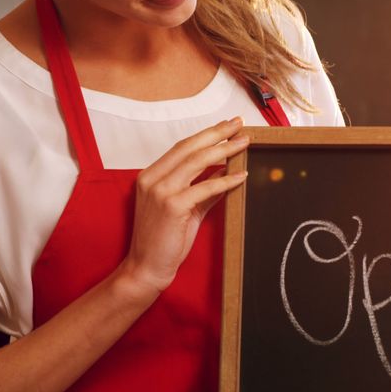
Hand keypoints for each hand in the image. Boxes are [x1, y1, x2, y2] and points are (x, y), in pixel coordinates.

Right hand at [121, 117, 249, 293]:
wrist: (147, 268)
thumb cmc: (164, 240)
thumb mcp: (186, 209)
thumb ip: (203, 190)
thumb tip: (226, 174)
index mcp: (151, 176)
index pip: (182, 147)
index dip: (206, 135)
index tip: (226, 126)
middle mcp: (152, 179)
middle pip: (190, 148)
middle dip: (217, 133)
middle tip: (239, 123)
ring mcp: (161, 191)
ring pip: (197, 162)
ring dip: (224, 149)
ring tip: (244, 142)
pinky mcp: (172, 206)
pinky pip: (205, 187)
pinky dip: (225, 180)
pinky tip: (242, 175)